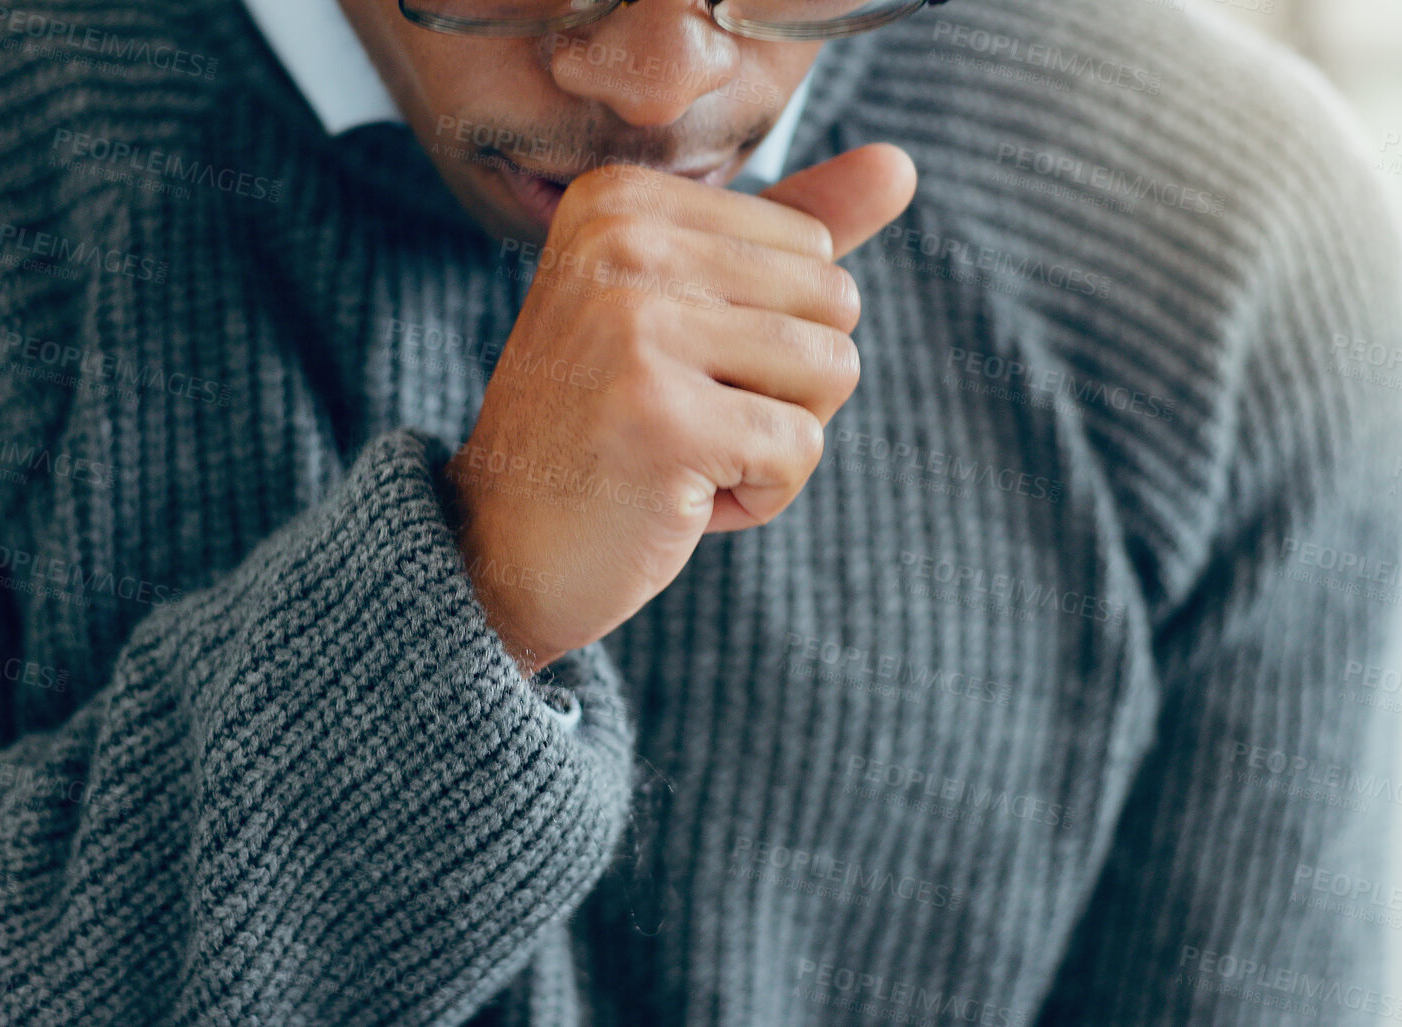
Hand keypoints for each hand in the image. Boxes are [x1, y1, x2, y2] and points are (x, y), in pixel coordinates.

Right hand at [446, 144, 917, 675]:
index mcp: (622, 198)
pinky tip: (676, 499)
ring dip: (776, 442)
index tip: (672, 371)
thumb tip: (901, 163)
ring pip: (834, 371)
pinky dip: (760, 496)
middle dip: (786, 387)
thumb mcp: (690, 309)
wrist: (500, 549)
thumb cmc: (606, 428)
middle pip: (834, 301)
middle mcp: (621, 242)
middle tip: (682, 420)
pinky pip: (802, 449)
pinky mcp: (661, 418)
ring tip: (682, 455)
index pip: (811, 247)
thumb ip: (791, 232)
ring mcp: (635, 328)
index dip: (770, 333)